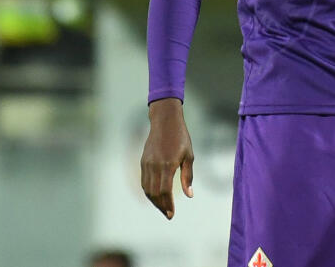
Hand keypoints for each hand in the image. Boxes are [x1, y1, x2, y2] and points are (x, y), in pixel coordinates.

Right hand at [140, 98, 193, 218]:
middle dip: (161, 206)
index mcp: (167, 164)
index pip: (165, 191)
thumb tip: (190, 195)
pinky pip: (144, 181)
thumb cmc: (180, 137)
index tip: (172, 214)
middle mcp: (155, 165)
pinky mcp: (143, 161)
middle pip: (154, 193)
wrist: (165, 121)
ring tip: (163, 208)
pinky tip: (156, 196)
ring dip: (154, 201)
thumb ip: (188, 176)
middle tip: (168, 214)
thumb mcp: (189, 156)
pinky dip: (148, 192)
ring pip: (147, 189)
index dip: (168, 204)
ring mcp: (147, 163)